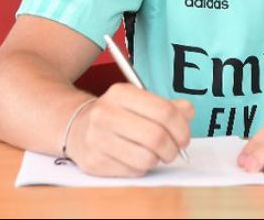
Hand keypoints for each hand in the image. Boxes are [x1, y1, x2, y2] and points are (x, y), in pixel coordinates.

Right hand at [66, 84, 193, 176]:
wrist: (76, 125)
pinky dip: (142, 168)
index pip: (163, 111)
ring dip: (159, 159)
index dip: (181, 127)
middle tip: (175, 149)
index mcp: (121, 93)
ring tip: (157, 153)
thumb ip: (167, 105)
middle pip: (156, 136)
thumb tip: (188, 113)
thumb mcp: (139, 100)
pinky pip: (132, 171)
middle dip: (173, 147)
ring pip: (146, 158)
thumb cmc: (117, 113)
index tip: (184, 136)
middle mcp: (106, 113)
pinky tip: (137, 158)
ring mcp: (97, 139)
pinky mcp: (94, 162)